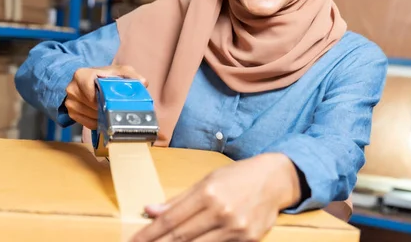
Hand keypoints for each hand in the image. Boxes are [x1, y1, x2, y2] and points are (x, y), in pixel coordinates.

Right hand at [64, 65, 147, 129]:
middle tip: (115, 108)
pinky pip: (87, 123)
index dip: (102, 98)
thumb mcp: (119, 71)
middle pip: (91, 105)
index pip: (90, 92)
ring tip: (110, 111)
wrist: (91, 82)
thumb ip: (131, 75)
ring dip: (102, 116)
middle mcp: (72, 88)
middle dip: (105, 108)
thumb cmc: (106, 77)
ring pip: (90, 116)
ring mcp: (70, 101)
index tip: (111, 100)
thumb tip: (143, 83)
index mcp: (81, 74)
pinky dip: (98, 122)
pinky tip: (103, 116)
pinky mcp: (71, 112)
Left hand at [131, 153, 301, 241]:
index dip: (150, 232)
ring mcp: (236, 228)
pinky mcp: (248, 240)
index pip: (171, 218)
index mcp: (208, 192)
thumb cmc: (238, 176)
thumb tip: (151, 209)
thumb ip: (179, 199)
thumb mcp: (207, 180)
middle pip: (181, 236)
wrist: (275, 179)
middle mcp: (221, 211)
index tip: (135, 240)